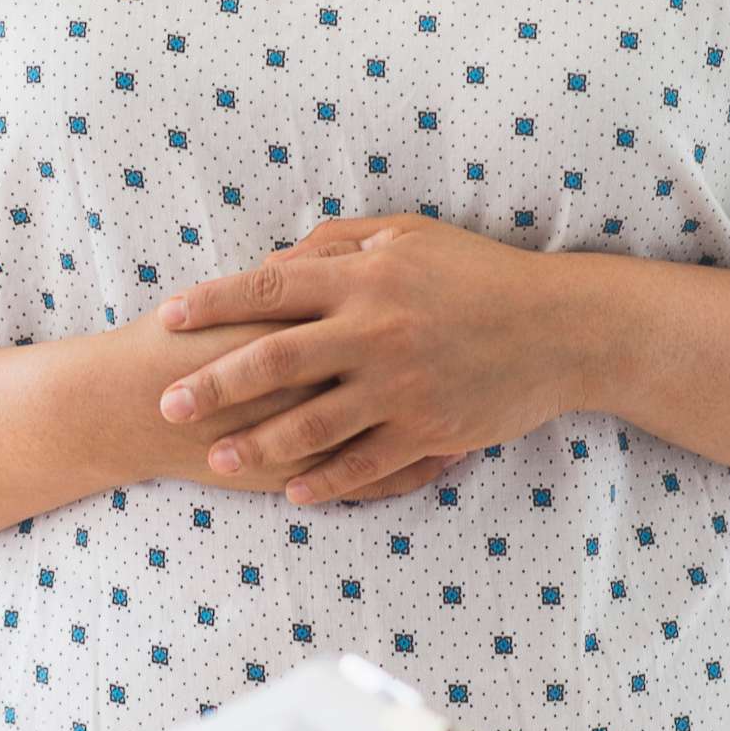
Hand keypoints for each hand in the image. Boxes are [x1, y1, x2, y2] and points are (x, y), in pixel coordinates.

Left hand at [153, 215, 607, 506]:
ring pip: (311, 423)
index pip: (270, 288)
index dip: (212, 303)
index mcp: (365, 277)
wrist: (562, 328)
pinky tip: (292, 493)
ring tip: (218, 462)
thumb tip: (275, 262)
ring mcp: (401, 387)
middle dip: (213, 385)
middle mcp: (374, 331)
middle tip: (167, 406)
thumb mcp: (410, 236)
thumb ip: (340, 244)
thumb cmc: (480, 273)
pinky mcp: (429, 430)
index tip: (167, 317)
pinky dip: (325, 481)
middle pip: (274, 360)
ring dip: (257, 446)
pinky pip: (365, 464)